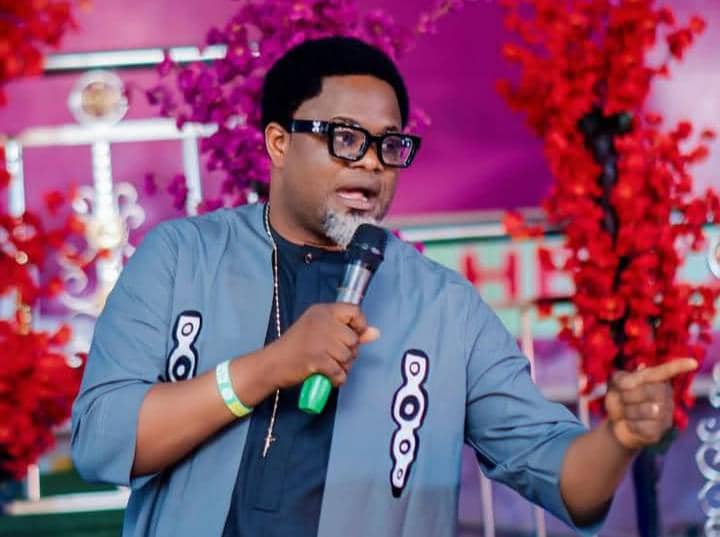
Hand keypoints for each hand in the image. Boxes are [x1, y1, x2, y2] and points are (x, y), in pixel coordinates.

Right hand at [263, 303, 378, 388]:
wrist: (272, 363)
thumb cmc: (296, 347)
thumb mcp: (321, 331)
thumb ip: (349, 330)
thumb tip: (375, 333)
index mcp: (322, 311)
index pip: (354, 311)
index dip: (359, 326)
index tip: (352, 336)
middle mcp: (322, 321)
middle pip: (353, 338)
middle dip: (349, 352)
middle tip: (334, 356)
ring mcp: (319, 340)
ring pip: (348, 356)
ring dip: (343, 366)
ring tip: (330, 366)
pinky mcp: (316, 359)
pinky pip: (340, 371)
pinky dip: (337, 378)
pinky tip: (329, 377)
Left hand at [605, 358, 697, 449]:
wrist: (614, 423)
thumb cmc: (619, 398)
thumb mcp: (616, 384)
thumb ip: (624, 377)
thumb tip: (642, 369)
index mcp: (655, 380)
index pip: (666, 372)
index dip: (678, 367)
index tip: (693, 362)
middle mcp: (666, 395)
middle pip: (651, 391)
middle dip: (628, 395)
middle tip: (621, 399)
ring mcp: (666, 414)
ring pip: (648, 410)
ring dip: (628, 411)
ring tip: (626, 412)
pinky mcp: (660, 431)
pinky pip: (644, 427)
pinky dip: (631, 425)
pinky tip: (631, 424)